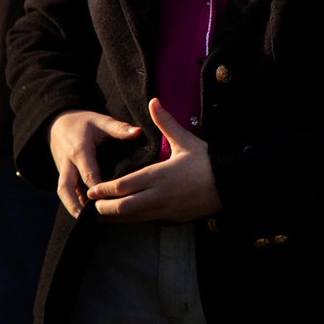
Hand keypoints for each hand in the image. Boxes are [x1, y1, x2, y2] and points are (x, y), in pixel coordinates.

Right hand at [48, 109, 143, 217]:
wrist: (58, 123)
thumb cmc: (84, 123)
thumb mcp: (101, 121)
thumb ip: (119, 128)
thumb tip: (138, 132)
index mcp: (79, 151)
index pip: (87, 173)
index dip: (96, 187)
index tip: (107, 199)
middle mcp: (68, 164)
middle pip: (66, 187)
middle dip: (75, 204)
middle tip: (88, 218)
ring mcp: (62, 170)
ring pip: (63, 191)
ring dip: (72, 206)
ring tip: (84, 222)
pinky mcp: (62, 175)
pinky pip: (66, 190)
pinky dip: (73, 202)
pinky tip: (84, 215)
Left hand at [85, 99, 221, 222]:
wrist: (232, 184)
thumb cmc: (208, 161)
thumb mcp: (186, 140)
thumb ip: (165, 123)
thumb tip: (153, 101)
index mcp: (158, 175)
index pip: (122, 186)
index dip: (103, 190)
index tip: (92, 190)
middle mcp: (158, 196)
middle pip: (121, 208)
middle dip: (103, 209)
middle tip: (92, 206)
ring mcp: (165, 211)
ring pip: (132, 219)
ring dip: (115, 218)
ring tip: (102, 216)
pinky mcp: (173, 219)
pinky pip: (147, 222)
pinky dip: (134, 221)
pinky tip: (129, 218)